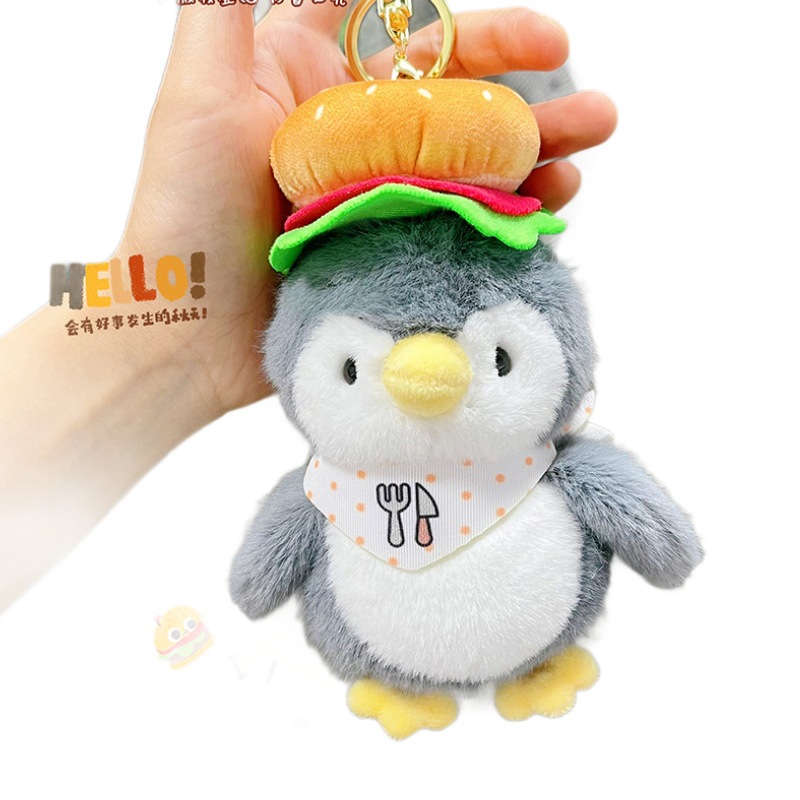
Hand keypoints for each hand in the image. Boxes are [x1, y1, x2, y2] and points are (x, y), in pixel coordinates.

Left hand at [118, 3, 615, 419]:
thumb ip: (226, 4)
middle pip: (453, 95)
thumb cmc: (180, 213)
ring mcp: (376, 195)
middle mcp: (352, 133)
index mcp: (311, 81)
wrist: (185, 333)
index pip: (403, 29)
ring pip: (469, 158)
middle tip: (589, 96)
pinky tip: (553, 203)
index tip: (541, 38)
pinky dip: (511, 211)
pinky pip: (462, 222)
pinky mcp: (389, 249)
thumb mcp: (198, 93)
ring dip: (537, 149)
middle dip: (524, 86)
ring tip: (593, 146)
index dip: (473, 26)